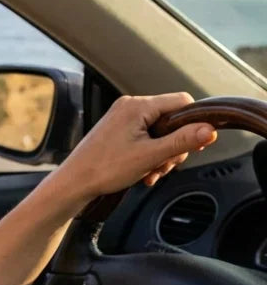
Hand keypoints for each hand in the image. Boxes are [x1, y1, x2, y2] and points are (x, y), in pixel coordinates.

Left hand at [50, 92, 217, 206]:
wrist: (75, 182)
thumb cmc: (105, 168)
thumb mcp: (151, 155)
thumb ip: (182, 141)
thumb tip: (209, 130)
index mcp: (137, 106)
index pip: (182, 102)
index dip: (193, 123)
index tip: (194, 145)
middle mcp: (129, 106)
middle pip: (171, 119)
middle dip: (174, 146)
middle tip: (164, 165)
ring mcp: (122, 118)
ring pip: (159, 132)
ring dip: (161, 154)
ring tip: (151, 172)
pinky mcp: (118, 130)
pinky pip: (145, 138)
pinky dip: (149, 155)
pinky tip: (143, 172)